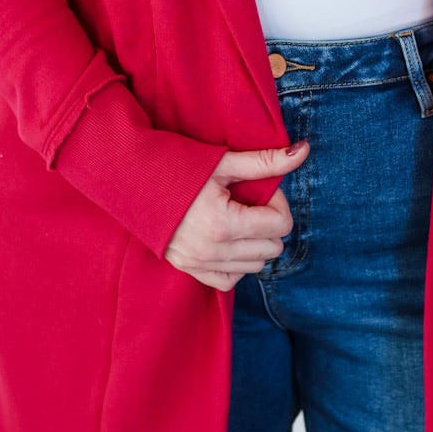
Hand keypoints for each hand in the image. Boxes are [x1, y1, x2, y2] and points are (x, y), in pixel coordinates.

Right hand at [165, 141, 308, 291]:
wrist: (129, 179)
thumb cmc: (176, 166)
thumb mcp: (222, 162)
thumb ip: (265, 161)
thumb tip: (303, 151)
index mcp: (224, 223)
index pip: (280, 226)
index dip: (277, 204)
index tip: (260, 190)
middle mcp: (213, 250)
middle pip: (272, 248)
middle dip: (268, 223)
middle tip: (248, 202)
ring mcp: (199, 263)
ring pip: (255, 267)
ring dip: (255, 243)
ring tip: (237, 219)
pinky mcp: (188, 269)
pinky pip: (229, 280)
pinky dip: (237, 263)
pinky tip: (229, 241)